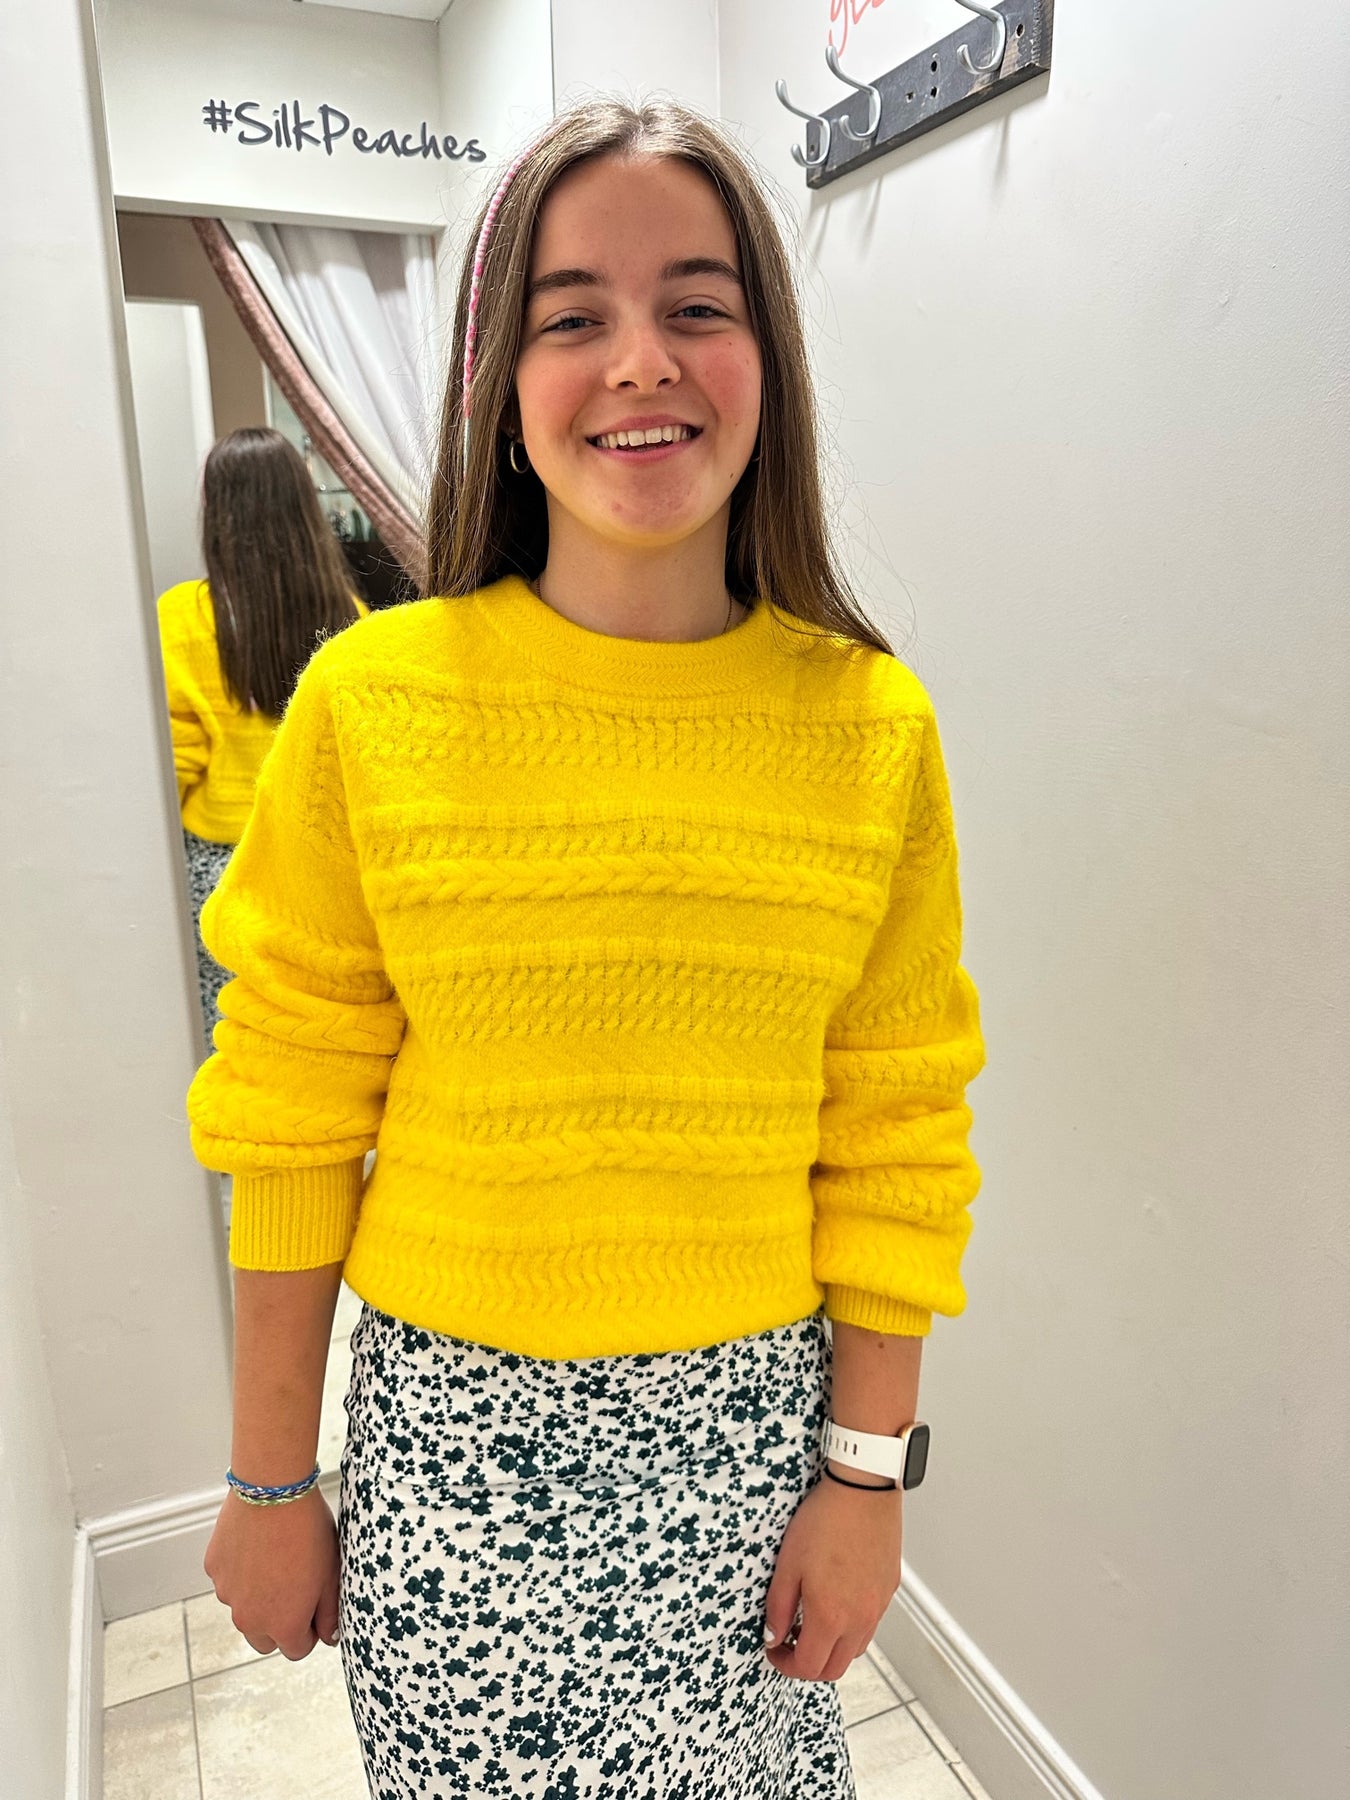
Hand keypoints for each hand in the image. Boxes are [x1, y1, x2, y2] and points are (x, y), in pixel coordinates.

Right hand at [203, 1487, 339, 1660]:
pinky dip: (240, 1572)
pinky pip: (229, 1581)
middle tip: (296, 1587)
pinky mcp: (214, 1570)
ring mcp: (227, 1594)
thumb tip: (328, 1637)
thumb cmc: (308, 1530)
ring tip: (277, 1559)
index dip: (310, 1630)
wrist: (273, 1489)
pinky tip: (257, 1544)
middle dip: (280, 1623)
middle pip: (265, 1639)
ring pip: (244, 1609)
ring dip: (258, 1597)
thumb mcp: (331, 1573)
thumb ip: (330, 1614)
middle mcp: (250, 1618)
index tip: (315, 1606)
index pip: (297, 1650)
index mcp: (283, 1625)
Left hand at [762, 1471, 902, 1681]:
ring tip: (812, 1619)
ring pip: (854, 1649)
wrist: (863, 1490)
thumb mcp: (788, 1564)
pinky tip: (836, 1600)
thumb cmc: (826, 1519)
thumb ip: (779, 1608)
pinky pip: (869, 1624)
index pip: (809, 1668)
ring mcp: (878, 1606)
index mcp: (831, 1616)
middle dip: (808, 1664)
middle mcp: (860, 1619)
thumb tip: (774, 1637)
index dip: (785, 1665)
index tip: (774, 1650)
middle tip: (790, 1641)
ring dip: (831, 1647)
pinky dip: (850, 1627)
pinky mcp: (888, 1590)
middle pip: (834, 1669)